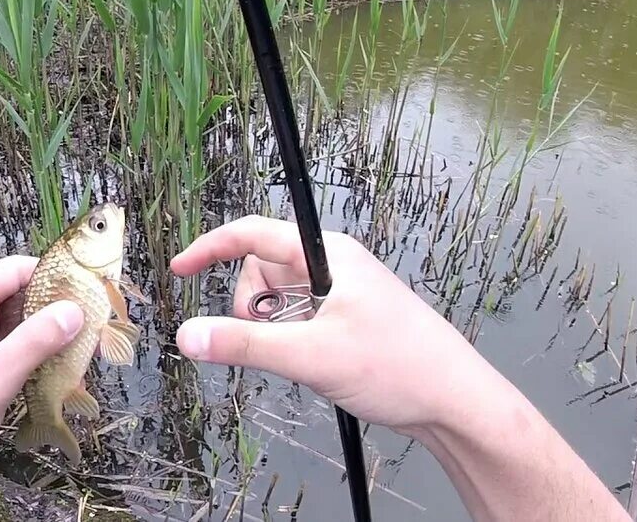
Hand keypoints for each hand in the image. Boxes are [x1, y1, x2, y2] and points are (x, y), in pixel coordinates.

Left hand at [0, 256, 83, 495]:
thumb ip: (32, 343)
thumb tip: (75, 309)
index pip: (14, 270)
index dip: (54, 277)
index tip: (92, 297)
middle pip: (18, 293)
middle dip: (55, 309)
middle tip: (95, 332)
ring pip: (17, 320)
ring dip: (47, 334)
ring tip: (82, 353)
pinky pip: (9, 345)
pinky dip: (33, 353)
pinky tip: (57, 369)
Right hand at [172, 215, 495, 433]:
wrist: (455, 402)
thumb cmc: (400, 366)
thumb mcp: (311, 355)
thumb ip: (245, 344)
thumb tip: (189, 335)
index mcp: (327, 254)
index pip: (253, 233)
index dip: (211, 248)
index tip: (180, 269)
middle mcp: (333, 266)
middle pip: (262, 271)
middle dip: (251, 308)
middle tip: (272, 342)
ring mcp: (342, 293)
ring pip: (279, 301)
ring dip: (273, 329)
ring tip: (304, 358)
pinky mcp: (348, 320)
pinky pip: (299, 321)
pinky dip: (292, 341)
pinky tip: (316, 365)